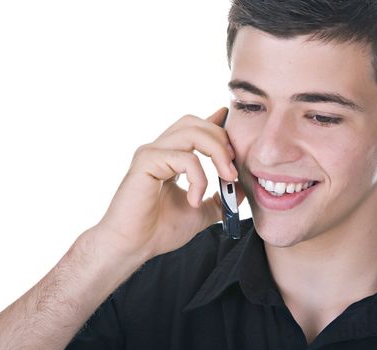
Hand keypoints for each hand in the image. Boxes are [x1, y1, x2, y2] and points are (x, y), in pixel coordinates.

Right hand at [93, 107, 244, 262]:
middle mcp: (159, 149)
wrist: (134, 247)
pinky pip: (184, 158)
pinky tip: (195, 200)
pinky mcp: (146, 162)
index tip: (234, 129)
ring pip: (192, 132)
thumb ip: (220, 199)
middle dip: (221, 139)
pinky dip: (199, 178)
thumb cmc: (159, 230)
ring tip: (227, 178)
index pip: (195, 128)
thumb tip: (242, 189)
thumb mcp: (200, 212)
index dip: (216, 124)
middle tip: (233, 168)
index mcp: (170, 157)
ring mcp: (151, 153)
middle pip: (195, 123)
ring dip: (217, 152)